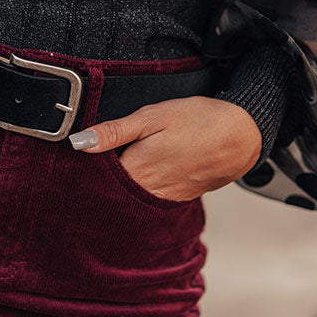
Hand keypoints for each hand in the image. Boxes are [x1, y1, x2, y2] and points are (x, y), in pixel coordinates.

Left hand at [68, 96, 262, 201]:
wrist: (243, 137)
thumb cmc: (199, 121)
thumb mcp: (152, 117)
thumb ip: (114, 132)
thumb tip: (78, 142)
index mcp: (135, 171)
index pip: (93, 181)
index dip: (80, 171)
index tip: (72, 160)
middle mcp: (146, 192)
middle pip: (108, 193)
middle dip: (95, 181)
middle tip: (88, 163)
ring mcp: (161, 198)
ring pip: (126, 198)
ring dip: (115, 187)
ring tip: (113, 167)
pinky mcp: (175, 198)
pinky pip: (146, 199)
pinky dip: (136, 189)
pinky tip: (139, 173)